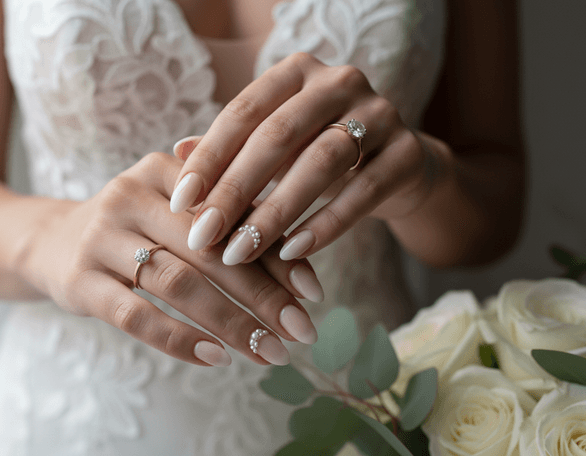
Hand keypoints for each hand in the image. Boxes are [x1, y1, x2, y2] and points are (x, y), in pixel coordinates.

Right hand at [17, 152, 320, 366]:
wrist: (52, 240)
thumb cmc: (136, 228)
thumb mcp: (175, 209)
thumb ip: (231, 219)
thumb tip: (302, 253)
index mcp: (163, 171)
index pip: (231, 214)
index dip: (277, 253)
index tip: (313, 293)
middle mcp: (130, 196)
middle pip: (210, 250)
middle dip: (263, 295)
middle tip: (301, 331)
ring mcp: (101, 238)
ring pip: (178, 284)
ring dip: (231, 323)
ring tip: (269, 352)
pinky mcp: (79, 280)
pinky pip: (135, 315)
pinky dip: (178, 339)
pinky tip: (215, 358)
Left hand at [169, 52, 442, 264]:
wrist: (397, 167)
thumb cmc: (318, 155)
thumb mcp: (274, 148)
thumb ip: (232, 148)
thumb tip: (176, 152)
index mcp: (297, 72)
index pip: (243, 112)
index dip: (209, 158)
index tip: (180, 203)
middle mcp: (339, 82)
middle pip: (279, 136)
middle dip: (235, 190)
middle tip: (203, 236)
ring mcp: (381, 113)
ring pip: (321, 162)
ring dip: (275, 212)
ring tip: (240, 252)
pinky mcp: (409, 152)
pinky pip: (362, 192)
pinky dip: (325, 225)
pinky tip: (291, 252)